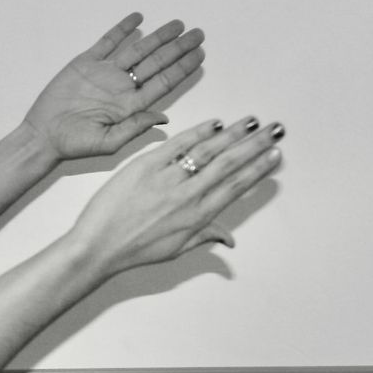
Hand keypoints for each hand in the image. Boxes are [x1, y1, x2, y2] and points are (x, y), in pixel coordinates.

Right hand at [20, 13, 206, 160]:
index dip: (183, 68)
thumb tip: (164, 117)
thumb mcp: (108, 143)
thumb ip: (135, 127)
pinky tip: (138, 19)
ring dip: (158, 37)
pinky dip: (122, 29)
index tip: (200, 55)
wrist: (41, 135)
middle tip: (198, 34)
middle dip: (178, 48)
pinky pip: (108, 42)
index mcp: (131, 105)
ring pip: (138, 50)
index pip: (164, 82)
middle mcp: (122, 87)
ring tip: (177, 24)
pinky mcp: (86, 63)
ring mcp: (105, 73)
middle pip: (157, 62)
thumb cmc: (73, 144)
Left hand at [69, 116, 283, 273]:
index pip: (237, 186)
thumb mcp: (175, 249)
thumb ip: (205, 238)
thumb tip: (229, 240)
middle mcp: (188, 196)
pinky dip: (198, 132)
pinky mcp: (144, 167)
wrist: (97, 246)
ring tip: (251, 121)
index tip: (275, 153)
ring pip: (208, 151)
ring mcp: (167, 179)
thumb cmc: (134, 250)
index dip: (259, 168)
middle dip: (256, 144)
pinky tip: (215, 123)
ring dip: (233, 133)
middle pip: (230, 164)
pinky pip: (177, 145)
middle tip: (275, 129)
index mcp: (198, 216)